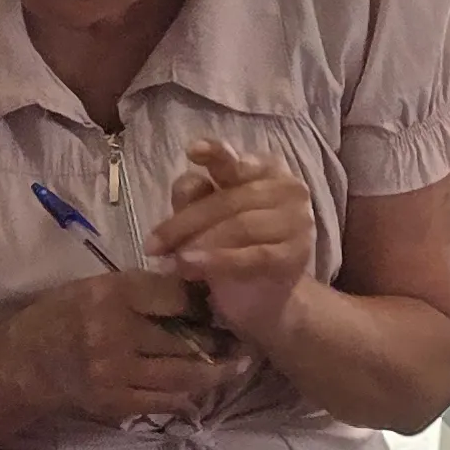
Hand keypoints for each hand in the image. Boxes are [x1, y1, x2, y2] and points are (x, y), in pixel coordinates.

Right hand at [6, 270, 250, 426]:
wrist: (25, 363)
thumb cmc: (63, 315)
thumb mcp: (97, 286)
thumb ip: (143, 290)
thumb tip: (197, 291)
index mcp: (112, 295)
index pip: (177, 296)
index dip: (205, 301)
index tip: (222, 303)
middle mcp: (115, 333)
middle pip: (187, 339)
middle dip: (220, 340)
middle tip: (243, 338)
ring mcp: (115, 373)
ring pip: (183, 375)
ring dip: (216, 373)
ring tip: (238, 366)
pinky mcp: (114, 403)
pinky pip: (165, 401)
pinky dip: (188, 396)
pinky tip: (203, 390)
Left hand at [147, 138, 316, 343]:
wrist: (266, 299)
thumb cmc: (234, 250)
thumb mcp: (208, 219)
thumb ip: (196, 197)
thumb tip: (188, 182)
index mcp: (266, 169)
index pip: (235, 160)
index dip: (215, 153)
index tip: (191, 150)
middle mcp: (288, 188)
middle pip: (228, 200)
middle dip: (185, 223)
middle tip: (152, 245)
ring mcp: (297, 221)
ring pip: (240, 226)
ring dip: (199, 243)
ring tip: (172, 261)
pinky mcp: (295, 255)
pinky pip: (251, 256)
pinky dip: (218, 262)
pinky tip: (190, 267)